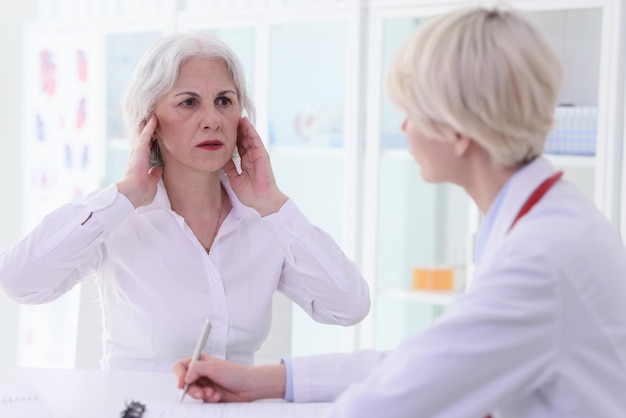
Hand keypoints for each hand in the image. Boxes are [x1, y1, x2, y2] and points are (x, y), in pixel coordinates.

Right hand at [116, 114, 163, 207]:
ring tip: (153, 116)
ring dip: (148, 126)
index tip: (155, 136)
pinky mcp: (140, 150)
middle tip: (151, 120)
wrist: (133, 194)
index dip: (150, 142)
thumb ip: (154, 175)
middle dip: (147, 130)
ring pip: (144, 135)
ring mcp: (138, 152)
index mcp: (140, 164)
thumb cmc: (140, 192)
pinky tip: (154, 118)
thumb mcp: (151, 183)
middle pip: (143, 140)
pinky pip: (146, 135)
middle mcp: (137, 156)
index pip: (146, 150)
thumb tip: (158, 169)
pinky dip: (150, 126)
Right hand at [172, 354, 286, 402]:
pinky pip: (201, 400)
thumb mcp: (214, 367)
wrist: (249, 386)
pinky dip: (208, 399)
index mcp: (200, 361)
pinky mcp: (208, 395)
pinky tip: (217, 397)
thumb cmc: (236, 373)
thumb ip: (196, 369)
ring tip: (213, 393)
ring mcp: (204, 384)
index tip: (182, 383)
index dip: (179, 375)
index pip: (181, 366)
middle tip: (202, 392)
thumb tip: (185, 377)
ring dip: (202, 394)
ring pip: (193, 393)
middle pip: (185, 382)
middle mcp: (201, 373)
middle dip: (192, 389)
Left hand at [223, 117, 287, 215]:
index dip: (232, 138)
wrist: (262, 200)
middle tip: (228, 119)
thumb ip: (230, 168)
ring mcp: (258, 155)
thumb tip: (221, 159)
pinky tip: (245, 122)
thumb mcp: (235, 179)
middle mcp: (253, 157)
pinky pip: (255, 139)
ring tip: (236, 116)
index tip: (224, 130)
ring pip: (249, 137)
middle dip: (237, 130)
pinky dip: (250, 130)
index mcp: (247, 163)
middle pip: (244, 140)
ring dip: (243, 127)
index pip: (239, 147)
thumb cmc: (250, 194)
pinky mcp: (262, 154)